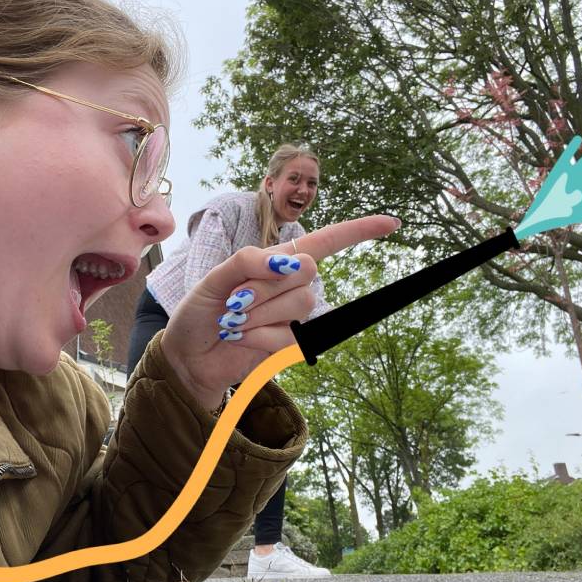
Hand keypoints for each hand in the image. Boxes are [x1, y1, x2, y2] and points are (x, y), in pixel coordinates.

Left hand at [161, 215, 400, 409]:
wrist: (190, 357)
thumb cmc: (200, 313)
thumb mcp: (214, 280)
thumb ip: (247, 262)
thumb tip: (285, 261)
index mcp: (276, 260)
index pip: (325, 242)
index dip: (358, 232)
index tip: (392, 224)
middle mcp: (290, 284)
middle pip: (306, 271)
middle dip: (264, 285)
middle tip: (235, 300)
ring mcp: (292, 315)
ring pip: (300, 304)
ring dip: (259, 313)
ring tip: (235, 321)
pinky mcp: (289, 342)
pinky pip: (290, 335)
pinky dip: (260, 337)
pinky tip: (243, 339)